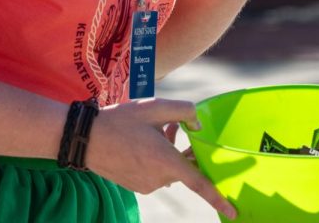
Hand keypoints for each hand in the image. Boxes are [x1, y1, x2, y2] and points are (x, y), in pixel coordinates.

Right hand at [86, 97, 236, 218]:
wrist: (86, 138)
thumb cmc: (122, 121)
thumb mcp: (156, 107)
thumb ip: (184, 112)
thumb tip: (198, 126)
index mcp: (167, 162)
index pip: (199, 184)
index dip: (217, 199)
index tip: (232, 212)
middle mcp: (159, 179)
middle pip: (184, 167)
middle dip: (186, 150)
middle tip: (176, 128)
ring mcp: (146, 185)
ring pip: (170, 169)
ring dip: (171, 152)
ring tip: (159, 130)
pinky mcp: (136, 186)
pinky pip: (156, 173)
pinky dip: (158, 160)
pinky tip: (147, 142)